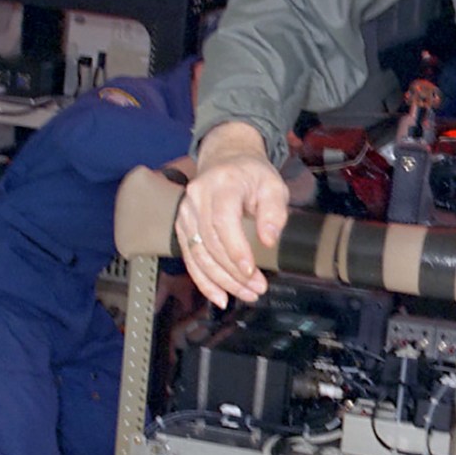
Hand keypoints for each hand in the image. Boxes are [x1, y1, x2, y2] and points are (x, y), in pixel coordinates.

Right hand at [177, 122, 287, 306]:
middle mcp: (198, 197)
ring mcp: (186, 212)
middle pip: (210, 242)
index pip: (223, 221)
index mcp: (222, 184)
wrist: (226, 158)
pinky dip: (203, 280)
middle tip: (257, 288)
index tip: (251, 270)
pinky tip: (219, 296)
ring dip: (221, 280)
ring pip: (198, 253)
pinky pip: (189, 257)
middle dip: (233, 271)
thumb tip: (269, 240)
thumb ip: (274, 211)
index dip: (235, 249)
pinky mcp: (182, 225)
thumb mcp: (273, 185)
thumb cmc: (252, 174)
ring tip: (245, 294)